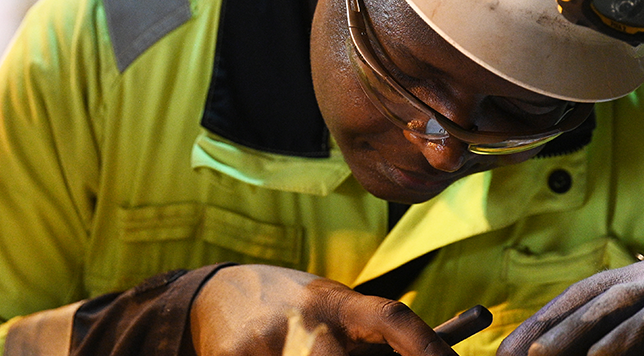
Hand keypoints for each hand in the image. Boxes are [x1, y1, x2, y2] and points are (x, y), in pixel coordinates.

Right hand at [190, 264, 456, 355]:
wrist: (215, 294)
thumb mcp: (332, 311)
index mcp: (336, 303)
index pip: (394, 318)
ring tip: (296, 348)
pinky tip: (271, 352)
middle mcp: (306, 321)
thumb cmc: (294, 310)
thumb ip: (371, 337)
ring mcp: (268, 343)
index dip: (428, 347)